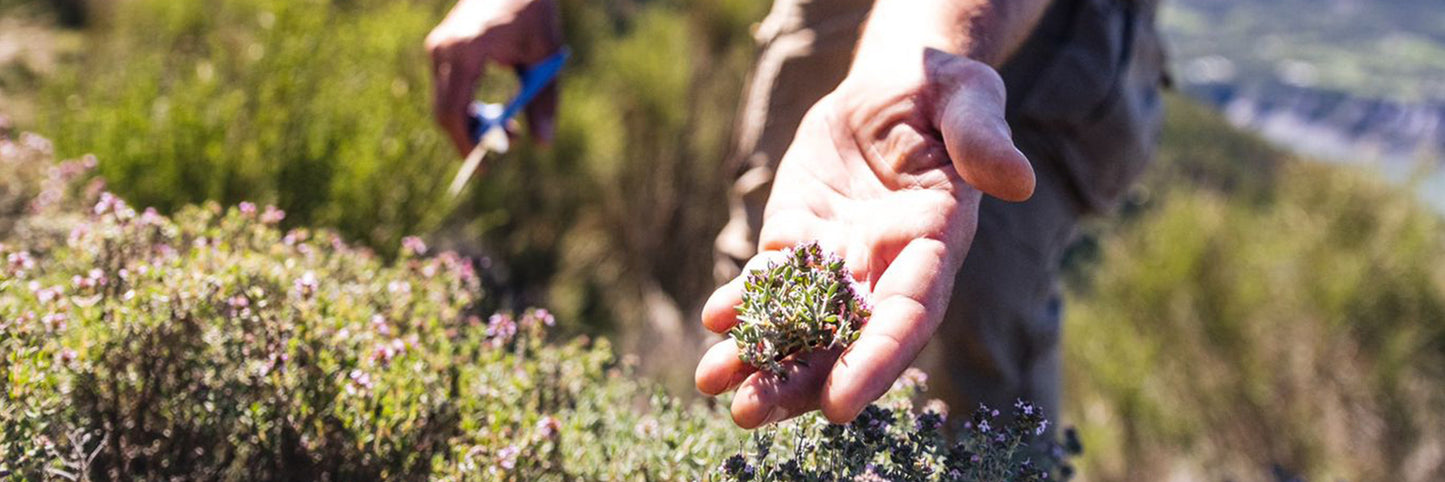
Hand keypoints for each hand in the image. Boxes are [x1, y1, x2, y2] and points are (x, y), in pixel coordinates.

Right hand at [425, 0, 561, 154]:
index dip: (465, 143)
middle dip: (472, 137)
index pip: (453, 110)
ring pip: (444, 102)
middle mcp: (444, 48)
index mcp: (467, 50)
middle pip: (444, 111)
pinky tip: (494, 112)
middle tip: (508, 145)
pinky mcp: (441, 46)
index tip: (482, 168)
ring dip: (472, 124)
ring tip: (510, 127)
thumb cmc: (533, 12)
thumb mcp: (545, 57)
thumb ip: (544, 101)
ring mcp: (439, 46)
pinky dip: (466, 107)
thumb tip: (544, 144)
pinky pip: (447, 89)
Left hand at [695, 49, 1034, 427]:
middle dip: (798, 379)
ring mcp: (838, 254)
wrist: (898, 83)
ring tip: (711, 382)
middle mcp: (885, 265)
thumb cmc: (945, 91)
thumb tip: (1017, 182)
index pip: (907, 316)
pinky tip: (714, 318)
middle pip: (842, 338)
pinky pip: (769, 276)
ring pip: (798, 319)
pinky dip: (741, 300)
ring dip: (758, 355)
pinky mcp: (798, 231)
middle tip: (748, 413)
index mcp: (935, 245)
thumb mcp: (969, 97)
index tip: (840, 403)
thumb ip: (983, 140)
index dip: (875, 360)